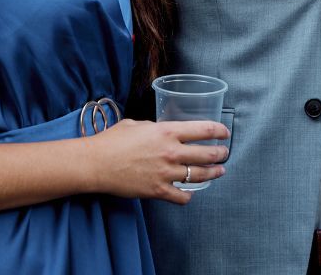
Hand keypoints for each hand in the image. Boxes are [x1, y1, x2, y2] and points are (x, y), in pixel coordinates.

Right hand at [86, 118, 229, 204]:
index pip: (204, 129)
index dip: (219, 131)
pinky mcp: (157, 190)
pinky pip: (181, 196)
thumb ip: (156, 128)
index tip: (225, 133)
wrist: (96, 163)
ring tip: (219, 171)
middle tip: (224, 154)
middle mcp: (171, 151)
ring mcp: (166, 172)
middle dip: (220, 154)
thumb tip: (163, 131)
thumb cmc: (113, 140)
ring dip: (213, 173)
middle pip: (207, 154)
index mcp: (168, 131)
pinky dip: (188, 196)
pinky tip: (190, 193)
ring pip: (199, 175)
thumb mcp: (138, 124)